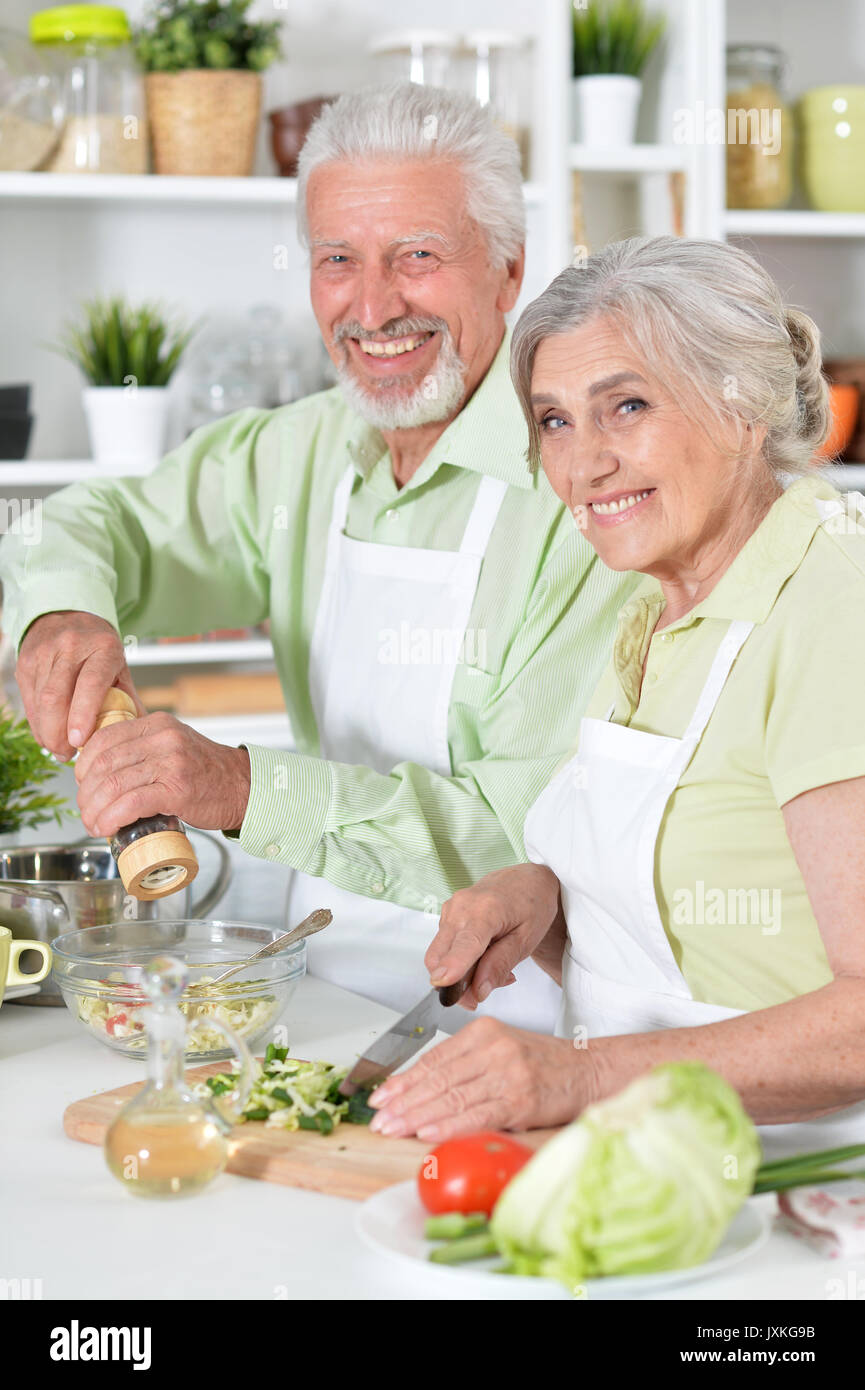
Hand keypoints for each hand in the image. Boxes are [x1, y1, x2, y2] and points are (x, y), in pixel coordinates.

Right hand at [15, 611, 143, 759]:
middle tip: (67, 754)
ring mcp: (45, 652)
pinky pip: (29, 699)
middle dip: (57, 733)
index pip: (90, 683)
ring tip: (59, 749)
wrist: (68, 614)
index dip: (82, 715)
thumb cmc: (99, 649)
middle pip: (56, 697)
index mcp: (103, 647)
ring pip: (40, 701)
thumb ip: (129, 700)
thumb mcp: (120, 667)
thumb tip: (137, 737)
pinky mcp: (26, 660)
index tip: (79, 741)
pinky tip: (47, 734)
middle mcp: (71, 646)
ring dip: (46, 731)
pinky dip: (37, 722)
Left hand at [74, 712, 250, 834]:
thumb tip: (102, 768)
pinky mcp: (177, 789)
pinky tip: (106, 827)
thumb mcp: (174, 745)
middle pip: (103, 764)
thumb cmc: (208, 773)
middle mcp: (162, 738)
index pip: (103, 738)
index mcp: (157, 724)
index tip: (83, 784)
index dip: (83, 765)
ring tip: (93, 823)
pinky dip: (111, 818)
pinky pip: (131, 802)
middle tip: (86, 811)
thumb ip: (144, 747)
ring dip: (94, 810)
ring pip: (113, 784)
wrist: (245, 787)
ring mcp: (171, 763)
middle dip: (86, 793)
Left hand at [368, 1017, 595, 1140]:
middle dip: (403, 1101)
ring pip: (452, 1096)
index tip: (381, 1096)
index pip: (434, 1058)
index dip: (403, 1079)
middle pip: (438, 1077)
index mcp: (484, 1032)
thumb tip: (421, 1089)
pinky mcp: (521, 1098)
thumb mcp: (501, 1050)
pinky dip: (449, 1125)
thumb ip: (466, 1064)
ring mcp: (507, 1072)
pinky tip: (427, 1133)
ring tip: (394, 1128)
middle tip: (379, 1118)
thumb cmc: (544, 1065)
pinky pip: (476, 1114)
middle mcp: (493, 1047)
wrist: (589, 1071)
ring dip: (417, 1117)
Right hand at [426, 864, 562, 1009]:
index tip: (442, 983)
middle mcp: (461, 907)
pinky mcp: (447, 914)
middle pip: (439, 956)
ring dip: (459, 973)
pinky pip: (444, 947)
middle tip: (480, 994)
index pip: (465, 943)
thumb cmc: (532, 904)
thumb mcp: (527, 940)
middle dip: (454, 984)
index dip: (452, 966)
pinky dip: (458, 960)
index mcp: (486, 910)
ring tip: (491, 967)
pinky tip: (483, 956)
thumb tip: (479, 991)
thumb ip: (501, 965)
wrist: (526, 879)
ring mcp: (450, 908)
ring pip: (440, 956)